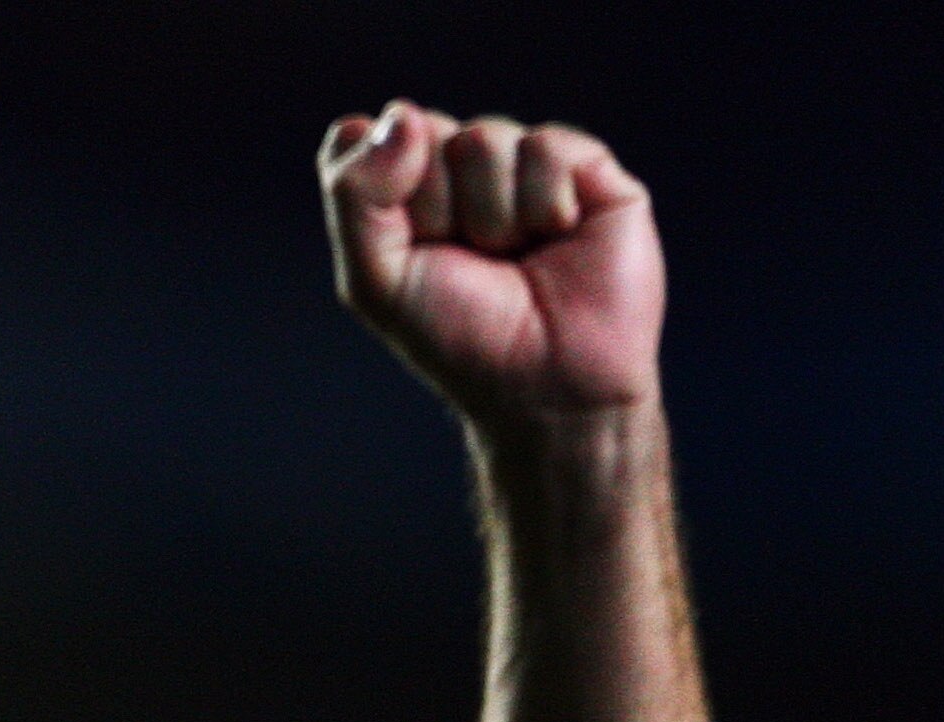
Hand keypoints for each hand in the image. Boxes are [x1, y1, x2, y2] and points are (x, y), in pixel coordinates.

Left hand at [319, 104, 662, 427]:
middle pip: (424, 132)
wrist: (546, 386)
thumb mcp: (376, 279)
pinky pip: (544, 146)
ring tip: (514, 255)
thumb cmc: (459, 338)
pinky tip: (558, 236)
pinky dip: (542, 203)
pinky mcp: (587, 168)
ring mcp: (525, 164)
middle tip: (468, 259)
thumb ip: (356, 195)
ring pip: (482, 138)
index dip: (381, 191)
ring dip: (490, 216)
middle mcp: (464, 168)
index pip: (369, 138)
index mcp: (406, 189)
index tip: (410, 247)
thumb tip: (399, 113)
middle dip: (435, 207)